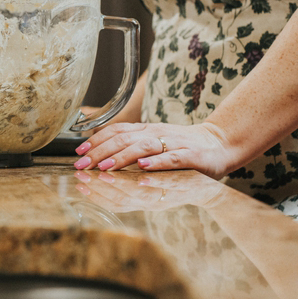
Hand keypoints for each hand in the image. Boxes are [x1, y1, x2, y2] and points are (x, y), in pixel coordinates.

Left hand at [74, 116, 240, 178]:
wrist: (219, 143)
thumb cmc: (184, 146)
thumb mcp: (155, 142)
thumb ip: (133, 145)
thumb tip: (102, 154)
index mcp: (147, 130)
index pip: (116, 131)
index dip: (96, 141)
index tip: (78, 153)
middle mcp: (157, 133)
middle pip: (124, 139)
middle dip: (101, 152)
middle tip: (83, 165)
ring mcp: (174, 143)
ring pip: (144, 147)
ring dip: (122, 157)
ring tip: (105, 167)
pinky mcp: (191, 155)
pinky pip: (172, 158)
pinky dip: (156, 162)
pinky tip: (142, 168)